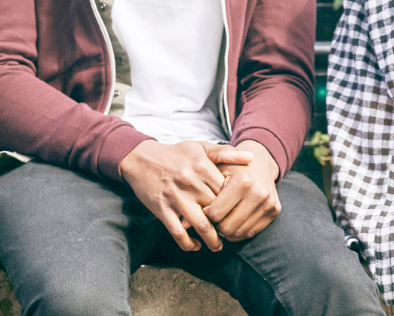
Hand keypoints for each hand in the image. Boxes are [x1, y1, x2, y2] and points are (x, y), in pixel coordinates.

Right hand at [119, 140, 253, 251]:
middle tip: (232, 233)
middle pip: (218, 210)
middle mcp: (191, 184)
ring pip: (201, 226)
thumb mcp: (200, 147)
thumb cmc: (175, 154)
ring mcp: (176, 198)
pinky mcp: (162, 210)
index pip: (227, 192)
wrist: (141, 158)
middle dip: (227, 224)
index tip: (239, 211)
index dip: (235, 204)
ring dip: (212, 241)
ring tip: (218, 246)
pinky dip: (189, 244)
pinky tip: (196, 246)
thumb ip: (225, 153)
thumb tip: (251, 157)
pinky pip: (178, 233)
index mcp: (202, 168)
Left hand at [204, 140, 280, 241]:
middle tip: (212, 217)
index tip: (205, 208)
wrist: (259, 161)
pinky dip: (239, 231)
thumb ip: (198, 194)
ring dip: (227, 230)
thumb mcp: (215, 169)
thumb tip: (182, 223)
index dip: (206, 214)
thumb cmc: (230, 167)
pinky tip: (233, 221)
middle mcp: (258, 193)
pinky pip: (251, 232)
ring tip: (221, 219)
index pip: (216, 214)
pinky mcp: (274, 211)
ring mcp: (269, 203)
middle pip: (228, 227)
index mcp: (242, 181)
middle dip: (216, 225)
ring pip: (239, 233)